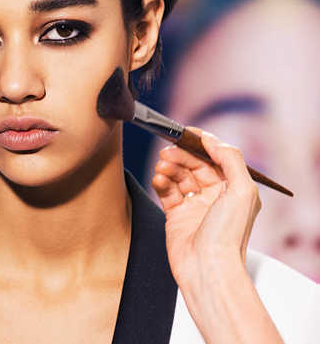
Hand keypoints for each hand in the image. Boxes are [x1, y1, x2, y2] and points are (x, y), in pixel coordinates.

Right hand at [151, 128, 260, 289]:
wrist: (207, 268)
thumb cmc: (228, 235)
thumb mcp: (241, 190)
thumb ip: (230, 159)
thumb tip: (213, 140)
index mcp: (234, 188)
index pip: (216, 157)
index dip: (201, 143)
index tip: (185, 133)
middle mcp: (215, 195)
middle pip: (194, 165)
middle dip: (180, 156)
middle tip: (166, 152)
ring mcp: (195, 206)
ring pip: (179, 176)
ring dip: (169, 168)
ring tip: (161, 167)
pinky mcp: (176, 216)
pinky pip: (167, 192)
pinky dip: (161, 182)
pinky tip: (158, 180)